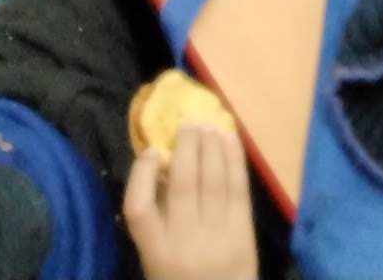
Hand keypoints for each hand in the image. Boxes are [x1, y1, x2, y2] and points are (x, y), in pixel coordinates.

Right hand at [124, 127, 258, 279]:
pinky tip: (231, 139)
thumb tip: (163, 166)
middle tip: (188, 122)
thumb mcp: (157, 260)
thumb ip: (156, 219)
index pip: (138, 206)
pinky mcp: (243, 234)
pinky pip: (239, 189)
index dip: (142, 173)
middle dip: (186, 146)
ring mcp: (217, 237)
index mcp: (156, 251)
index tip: (152, 149)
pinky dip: (235, 160)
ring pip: (213, 180)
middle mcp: (185, 241)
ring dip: (211, 146)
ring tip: (209, 125)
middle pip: (183, 183)